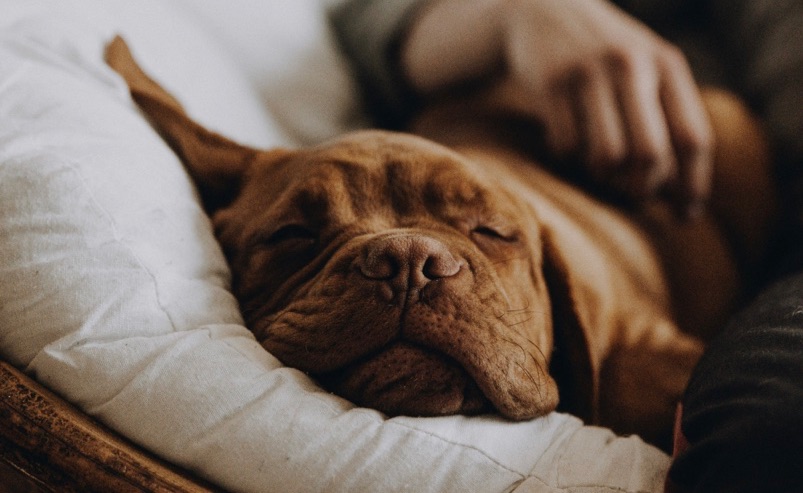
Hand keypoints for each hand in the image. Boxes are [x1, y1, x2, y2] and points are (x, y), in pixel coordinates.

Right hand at [402, 0, 713, 215]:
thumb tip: (683, 199)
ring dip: (602, 177)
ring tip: (600, 169)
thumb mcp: (645, 72)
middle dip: (643, 189)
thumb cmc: (603, 59)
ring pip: (606, 156)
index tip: (686, 215)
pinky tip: (568, 143)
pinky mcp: (550, 83)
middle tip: (636, 197)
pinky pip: (566, 147)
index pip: (692, 139)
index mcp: (666, 64)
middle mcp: (631, 65)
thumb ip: (667, 121)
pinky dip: (568, 158)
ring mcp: (588, 73)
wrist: (544, 12)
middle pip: (650, 155)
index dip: (692, 184)